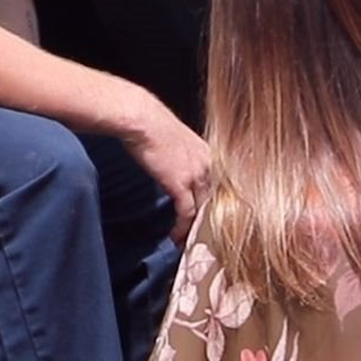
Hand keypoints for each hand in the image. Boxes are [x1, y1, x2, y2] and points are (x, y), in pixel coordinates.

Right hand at [126, 109, 210, 245]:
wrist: (142, 118)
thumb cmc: (152, 123)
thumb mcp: (176, 140)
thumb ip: (183, 156)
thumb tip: (174, 166)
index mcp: (208, 154)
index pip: (218, 186)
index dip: (213, 205)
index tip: (207, 219)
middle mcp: (208, 164)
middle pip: (214, 200)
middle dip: (208, 220)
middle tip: (202, 238)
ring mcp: (197, 174)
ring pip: (203, 209)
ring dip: (195, 228)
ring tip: (188, 242)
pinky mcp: (181, 183)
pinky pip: (186, 213)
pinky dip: (182, 227)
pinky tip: (175, 236)